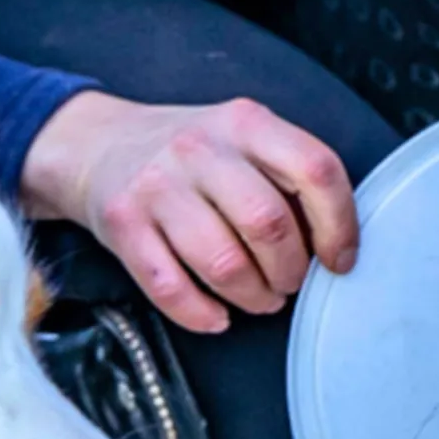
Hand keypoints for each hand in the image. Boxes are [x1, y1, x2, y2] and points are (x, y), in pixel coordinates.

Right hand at [22, 91, 358, 334]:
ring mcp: (157, 186)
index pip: (315, 170)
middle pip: (269, 224)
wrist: (97, 144)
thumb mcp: (243, 138)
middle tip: (290, 281)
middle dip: (291, 270)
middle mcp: (200, 148)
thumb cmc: (191, 154)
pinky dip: (202, 314)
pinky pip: (170, 288)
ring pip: (224, 263)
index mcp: (245, 122)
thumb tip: (336, 241)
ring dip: (254, 296)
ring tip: (260, 298)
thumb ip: (289, 174)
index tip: (340, 259)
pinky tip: (217, 315)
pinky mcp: (123, 225)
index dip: (339, 224)